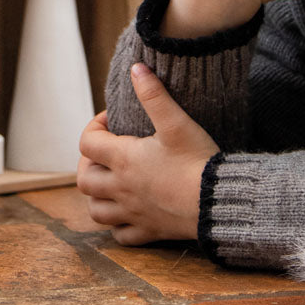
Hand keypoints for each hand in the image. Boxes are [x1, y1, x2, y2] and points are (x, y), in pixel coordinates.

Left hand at [77, 63, 219, 245]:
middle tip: (106, 153)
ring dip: (97, 197)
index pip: (87, 142)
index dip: (94, 127)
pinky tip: (128, 212)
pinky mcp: (149, 231)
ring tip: (110, 183)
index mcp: (124, 160)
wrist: (220, 202)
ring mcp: (134, 212)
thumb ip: (154, 95)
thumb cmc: (198, 161)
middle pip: (84, 180)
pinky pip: (121, 235)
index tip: (113, 121)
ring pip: (96, 211)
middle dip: (88, 163)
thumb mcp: (176, 123)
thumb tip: (136, 68)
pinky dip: (117, 226)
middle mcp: (122, 188)